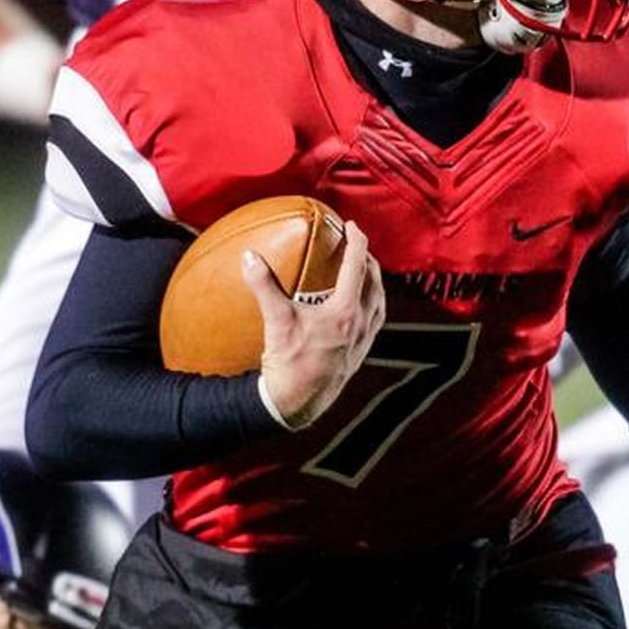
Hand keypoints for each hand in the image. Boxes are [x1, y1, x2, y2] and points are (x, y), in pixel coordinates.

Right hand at [247, 219, 384, 429]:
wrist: (298, 403)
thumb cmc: (288, 363)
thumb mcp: (276, 321)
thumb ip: (264, 285)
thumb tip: (249, 256)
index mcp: (344, 311)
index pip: (357, 265)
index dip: (357, 241)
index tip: (353, 226)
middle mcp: (361, 323)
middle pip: (374, 280)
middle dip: (367, 258)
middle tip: (356, 244)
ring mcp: (364, 338)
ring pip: (379, 299)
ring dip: (373, 280)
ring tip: (362, 269)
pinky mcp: (361, 351)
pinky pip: (375, 318)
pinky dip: (372, 301)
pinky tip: (359, 303)